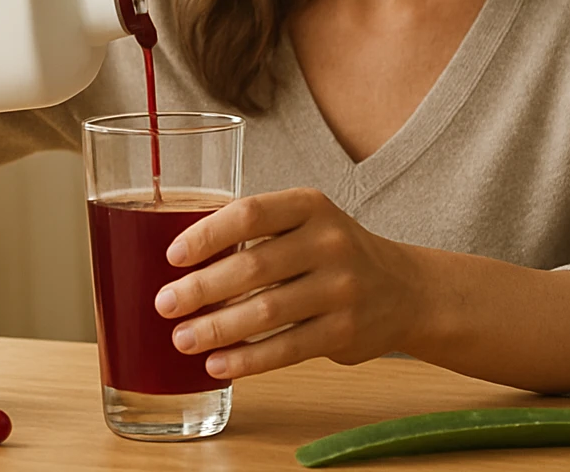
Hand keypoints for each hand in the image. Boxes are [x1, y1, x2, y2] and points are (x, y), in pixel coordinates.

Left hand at [156, 188, 422, 379]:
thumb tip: (185, 269)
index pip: (250, 213)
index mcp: (310, 206)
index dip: (207, 234)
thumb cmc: (334, 254)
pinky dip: (248, 359)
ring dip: (217, 328)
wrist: (404, 290)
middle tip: (165, 304)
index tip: (173, 256)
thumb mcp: (306, 224)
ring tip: (183, 338)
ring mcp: (341, 288)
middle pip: (253, 266)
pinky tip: (218, 364)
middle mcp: (329, 242)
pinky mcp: (345, 331)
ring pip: (267, 311)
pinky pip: (287, 348)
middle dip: (201, 288)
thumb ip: (258, 235)